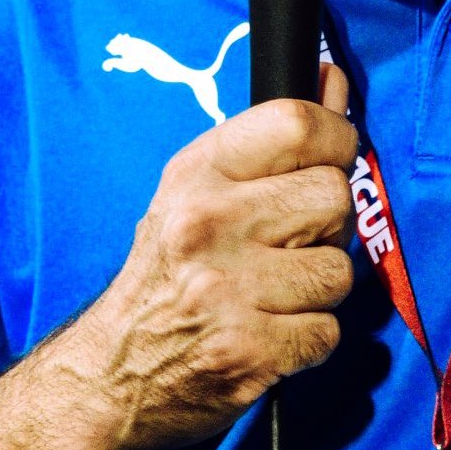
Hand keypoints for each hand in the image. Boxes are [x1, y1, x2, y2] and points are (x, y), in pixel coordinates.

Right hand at [57, 64, 358, 449]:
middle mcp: (208, 225)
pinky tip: (272, 332)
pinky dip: (309, 338)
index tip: (333, 158)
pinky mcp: (248, 353)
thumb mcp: (201, 189)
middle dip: (326, 225)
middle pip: (334, 195)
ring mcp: (228, 291)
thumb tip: (332, 78)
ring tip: (276, 292)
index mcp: (197, 174)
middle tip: (291, 243)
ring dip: (319, 287)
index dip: (336, 137)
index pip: (296, 122)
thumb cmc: (168, 270)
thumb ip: (273, 138)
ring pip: (338, 270)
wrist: (112, 372)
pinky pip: (328, 331)